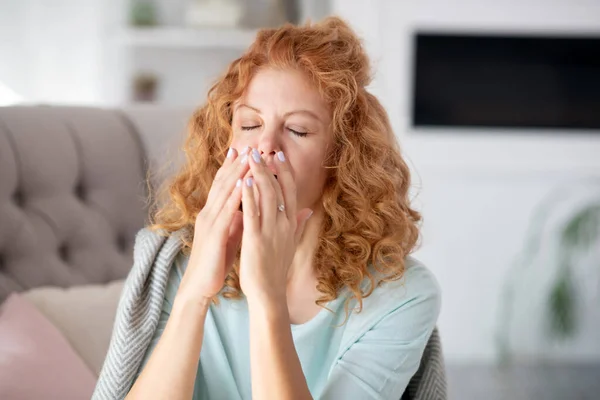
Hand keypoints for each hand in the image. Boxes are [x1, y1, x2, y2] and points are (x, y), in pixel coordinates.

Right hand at [177, 146, 249, 301]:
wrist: (200, 286)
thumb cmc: (215, 261)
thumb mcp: (229, 235)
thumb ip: (238, 219)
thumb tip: (250, 206)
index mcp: (214, 213)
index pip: (223, 185)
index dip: (234, 166)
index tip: (245, 149)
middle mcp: (209, 212)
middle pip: (223, 182)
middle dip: (236, 162)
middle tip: (249, 144)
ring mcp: (210, 222)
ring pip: (224, 191)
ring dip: (237, 172)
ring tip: (249, 156)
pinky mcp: (214, 234)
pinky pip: (226, 211)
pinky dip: (236, 195)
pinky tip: (245, 183)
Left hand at [239, 148, 313, 303]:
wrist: (268, 293)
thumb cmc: (276, 268)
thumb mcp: (291, 243)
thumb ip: (298, 224)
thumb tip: (308, 210)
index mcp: (290, 224)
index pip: (290, 191)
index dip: (285, 172)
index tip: (279, 155)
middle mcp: (284, 224)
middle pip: (279, 188)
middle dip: (270, 167)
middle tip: (262, 149)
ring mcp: (271, 231)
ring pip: (267, 196)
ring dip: (259, 174)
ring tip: (251, 156)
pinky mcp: (256, 240)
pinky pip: (253, 213)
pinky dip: (249, 196)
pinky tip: (244, 181)